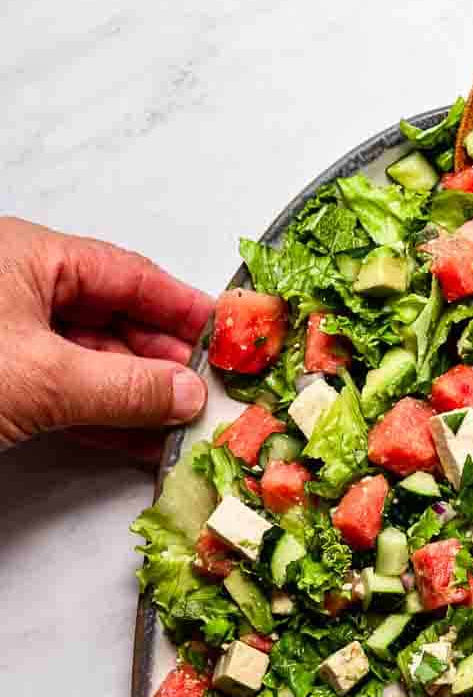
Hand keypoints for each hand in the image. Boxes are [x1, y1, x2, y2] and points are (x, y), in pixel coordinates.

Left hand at [0, 217, 211, 450]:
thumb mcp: (42, 377)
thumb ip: (123, 387)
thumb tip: (184, 391)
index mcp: (29, 258)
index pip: (128, 275)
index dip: (183, 306)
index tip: (226, 334)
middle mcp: (21, 291)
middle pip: (116, 320)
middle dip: (166, 361)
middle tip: (210, 390)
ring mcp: (11, 340)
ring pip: (94, 363)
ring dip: (142, 396)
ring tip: (186, 421)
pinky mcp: (5, 384)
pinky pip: (68, 394)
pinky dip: (107, 416)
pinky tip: (143, 438)